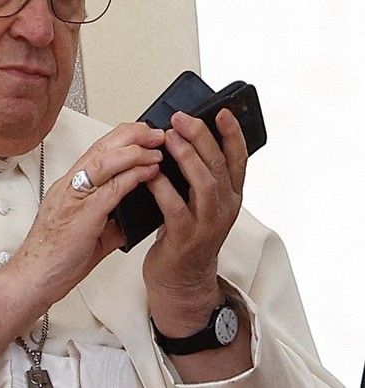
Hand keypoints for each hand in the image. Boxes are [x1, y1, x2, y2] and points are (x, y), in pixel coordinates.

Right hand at [0, 122, 164, 354]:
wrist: (34, 278)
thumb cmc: (53, 256)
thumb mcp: (87, 232)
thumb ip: (109, 221)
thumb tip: (129, 219)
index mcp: (69, 187)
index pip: (97, 150)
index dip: (123, 138)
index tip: (145, 134)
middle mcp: (69, 186)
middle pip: (101, 147)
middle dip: (132, 135)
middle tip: (156, 133)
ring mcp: (73, 199)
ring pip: (104, 162)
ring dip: (134, 151)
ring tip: (156, 148)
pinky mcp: (81, 216)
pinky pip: (110, 189)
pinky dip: (132, 177)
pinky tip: (148, 171)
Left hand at [143, 109, 247, 335]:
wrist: (180, 279)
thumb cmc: (185, 234)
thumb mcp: (198, 202)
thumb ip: (196, 174)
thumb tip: (181, 136)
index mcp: (229, 195)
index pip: (238, 158)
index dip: (232, 134)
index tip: (222, 112)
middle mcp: (224, 207)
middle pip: (219, 165)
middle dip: (201, 137)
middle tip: (182, 119)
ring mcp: (207, 223)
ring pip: (204, 184)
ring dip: (187, 158)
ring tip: (169, 139)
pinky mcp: (185, 237)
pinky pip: (176, 207)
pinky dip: (163, 187)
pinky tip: (151, 173)